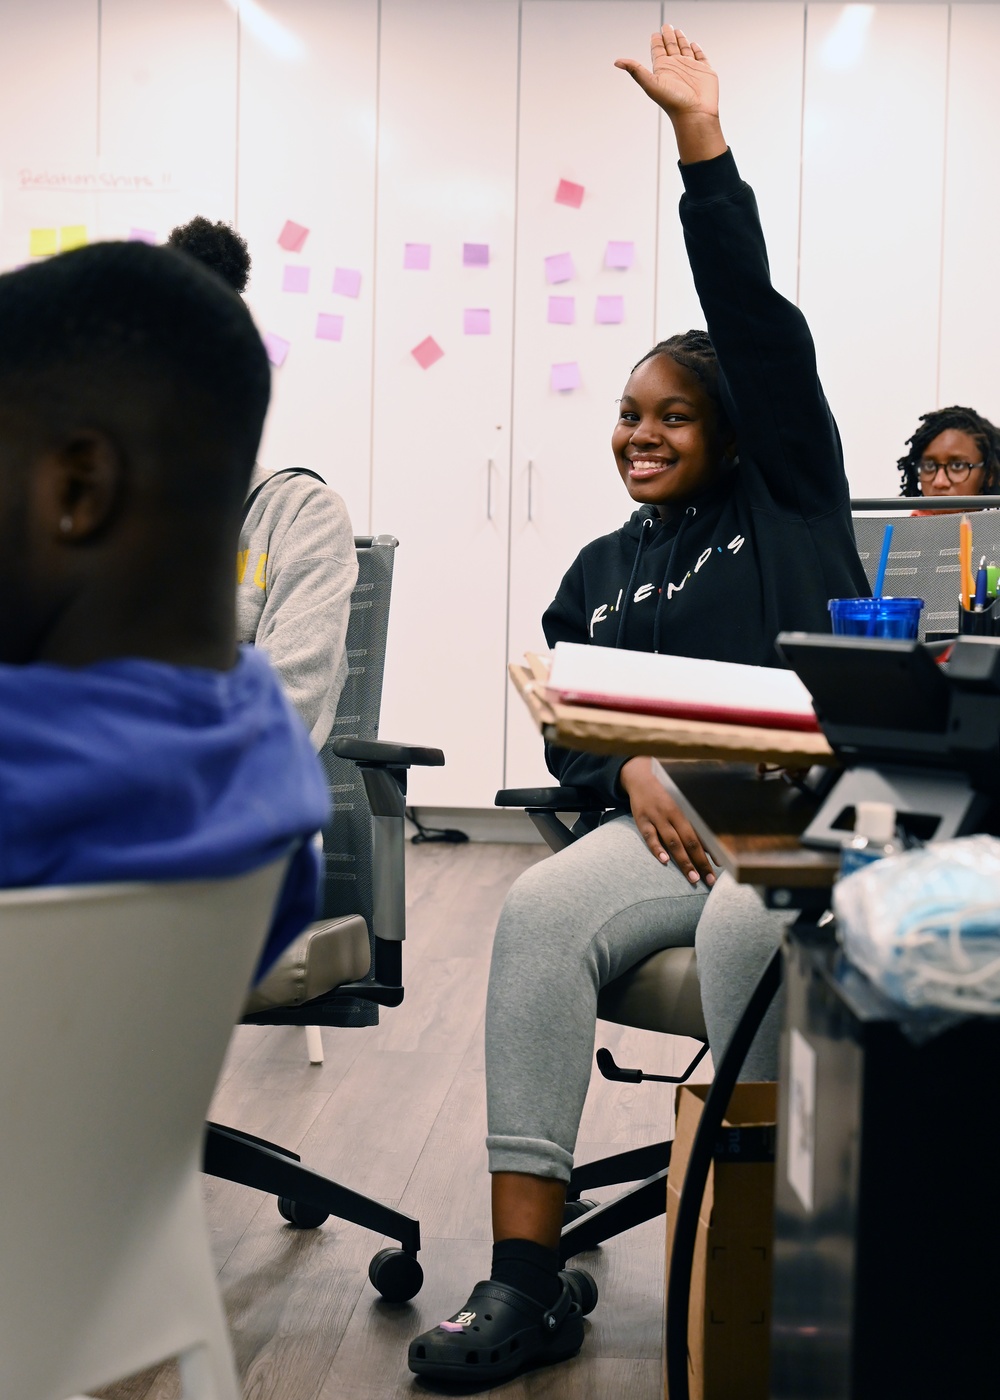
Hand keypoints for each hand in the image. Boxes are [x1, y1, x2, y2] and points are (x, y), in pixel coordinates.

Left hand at [615, 23, 717, 120]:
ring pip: (685, 50)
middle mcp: (676, 67)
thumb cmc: (673, 102)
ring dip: (681, 40)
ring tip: (678, 31)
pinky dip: (697, 50)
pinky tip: (694, 44)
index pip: (658, 51)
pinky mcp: (704, 71)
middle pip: (670, 47)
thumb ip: (635, 70)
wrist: (695, 114)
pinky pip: (700, 57)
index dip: (656, 41)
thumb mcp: (651, 84)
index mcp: (663, 69)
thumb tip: (617, 62)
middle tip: (666, 26)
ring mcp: (690, 68)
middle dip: (668, 36)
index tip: (655, 33)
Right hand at [620, 756, 715, 885]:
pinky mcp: (642, 820)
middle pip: (690, 840)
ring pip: (673, 841)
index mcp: (687, 808)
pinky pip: (650, 836)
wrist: (640, 777)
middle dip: (701, 862)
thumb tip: (710, 844)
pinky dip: (657, 849)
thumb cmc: (666, 793)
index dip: (712, 849)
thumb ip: (693, 819)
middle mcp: (673, 813)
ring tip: (693, 878)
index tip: (721, 865)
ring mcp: (657, 817)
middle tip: (710, 880)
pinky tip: (665, 861)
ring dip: (684, 861)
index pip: (702, 832)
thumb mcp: (682, 800)